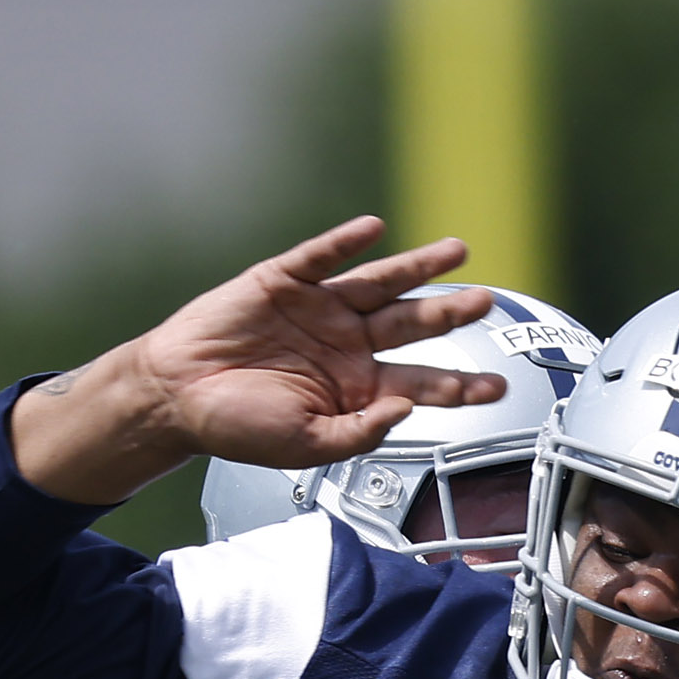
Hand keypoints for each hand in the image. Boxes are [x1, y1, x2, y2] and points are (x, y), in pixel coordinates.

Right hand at [21, 220, 500, 498]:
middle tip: (486, 303)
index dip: (461, 385)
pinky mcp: (285, 282)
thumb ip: (360, 434)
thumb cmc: (240, 427)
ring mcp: (320, 310)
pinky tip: (372, 231)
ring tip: (456, 252)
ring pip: (381, 284)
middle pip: (413, 325)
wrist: (179, 397)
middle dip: (450, 314)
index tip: (500, 386)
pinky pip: (321, 257)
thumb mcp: (307, 448)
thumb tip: (405, 411)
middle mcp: (349, 344)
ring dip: (417, 267)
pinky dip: (346, 243)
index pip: (423, 384)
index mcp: (359, 388)